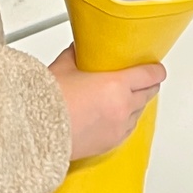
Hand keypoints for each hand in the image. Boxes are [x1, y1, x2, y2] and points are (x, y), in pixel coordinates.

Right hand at [49, 47, 165, 161]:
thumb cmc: (47, 103)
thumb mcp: (63, 68)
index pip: (150, 75)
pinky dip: (125, 120)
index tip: (156, 67)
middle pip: (149, 93)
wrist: (36, 132)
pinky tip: (114, 114)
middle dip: (146, 85)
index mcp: (116, 86)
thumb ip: (77, 54)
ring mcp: (119, 128)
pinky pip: (128, 128)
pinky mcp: (111, 143)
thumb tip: (80, 49)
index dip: (155, 70)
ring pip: (139, 112)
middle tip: (139, 79)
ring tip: (122, 97)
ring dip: (135, 103)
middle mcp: (123, 108)